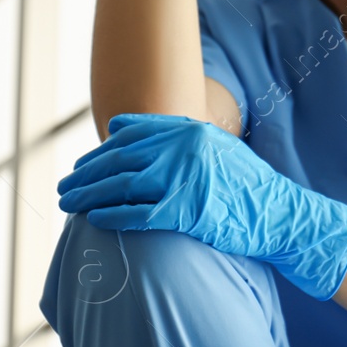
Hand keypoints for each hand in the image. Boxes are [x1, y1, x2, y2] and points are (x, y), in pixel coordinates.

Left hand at [56, 113, 346, 300]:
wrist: (282, 215)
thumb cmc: (247, 187)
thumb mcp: (215, 147)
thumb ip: (175, 136)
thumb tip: (120, 127)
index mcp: (189, 130)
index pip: (130, 135)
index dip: (100, 152)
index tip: (82, 165)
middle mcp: (183, 148)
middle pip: (119, 159)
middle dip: (85, 174)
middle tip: (64, 187)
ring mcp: (184, 178)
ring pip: (121, 185)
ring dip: (89, 194)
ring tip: (68, 203)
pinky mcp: (187, 210)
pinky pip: (138, 213)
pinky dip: (112, 216)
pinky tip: (94, 219)